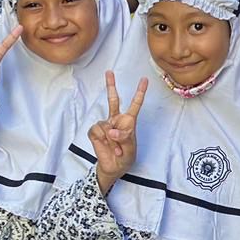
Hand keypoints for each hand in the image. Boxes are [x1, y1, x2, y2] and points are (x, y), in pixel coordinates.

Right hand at [88, 70, 147, 192]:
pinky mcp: (95, 131)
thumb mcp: (130, 149)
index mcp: (129, 122)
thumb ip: (123, 138)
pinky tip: (106, 146)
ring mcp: (105, 125)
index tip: (144, 80)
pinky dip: (103, 140)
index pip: (135, 104)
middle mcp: (117, 120)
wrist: (113, 167)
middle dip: (110, 85)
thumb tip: (112, 130)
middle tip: (109, 72)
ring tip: (116, 148)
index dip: (139, 92)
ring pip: (106, 125)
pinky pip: (98, 130)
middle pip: (113, 99)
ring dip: (111, 139)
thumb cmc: (125, 157)